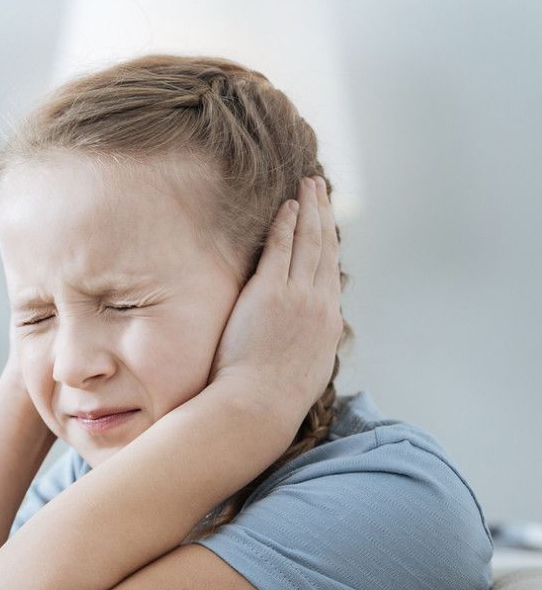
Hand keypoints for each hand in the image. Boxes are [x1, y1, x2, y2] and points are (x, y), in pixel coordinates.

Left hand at [210, 176, 344, 428]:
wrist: (258, 405)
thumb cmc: (272, 397)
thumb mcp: (304, 369)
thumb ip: (308, 343)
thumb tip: (307, 337)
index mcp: (329, 322)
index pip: (330, 270)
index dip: (330, 241)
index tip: (326, 222)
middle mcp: (320, 303)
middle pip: (325, 247)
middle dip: (324, 213)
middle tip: (322, 188)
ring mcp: (297, 296)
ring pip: (308, 241)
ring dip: (310, 209)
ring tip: (309, 184)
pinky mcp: (270, 292)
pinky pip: (281, 249)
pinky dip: (286, 224)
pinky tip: (287, 205)